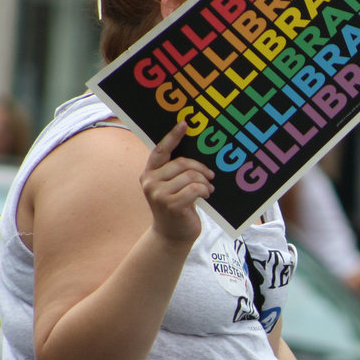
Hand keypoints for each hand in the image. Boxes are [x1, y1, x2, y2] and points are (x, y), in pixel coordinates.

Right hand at [140, 122, 213, 244]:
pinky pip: (195, 188)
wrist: (172, 235)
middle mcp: (150, 181)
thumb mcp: (172, 187)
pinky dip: (204, 190)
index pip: (161, 150)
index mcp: (149, 173)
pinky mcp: (171, 204)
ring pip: (190, 176)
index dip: (173, 136)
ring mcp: (158, 193)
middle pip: (181, 163)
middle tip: (210, 175)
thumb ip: (176, 171)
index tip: (185, 124)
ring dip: (204, 182)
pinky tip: (206, 195)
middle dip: (200, 168)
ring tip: (208, 189)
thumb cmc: (177, 206)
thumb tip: (195, 153)